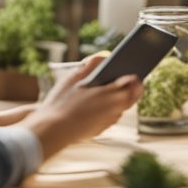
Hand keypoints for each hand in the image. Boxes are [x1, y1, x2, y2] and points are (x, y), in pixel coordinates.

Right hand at [23, 55, 143, 157]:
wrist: (52, 129)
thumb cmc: (62, 101)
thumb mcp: (75, 77)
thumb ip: (92, 64)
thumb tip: (105, 57)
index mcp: (114, 94)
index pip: (134, 83)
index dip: (134, 76)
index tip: (132, 70)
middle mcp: (116, 109)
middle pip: (132, 96)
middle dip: (129, 88)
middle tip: (124, 78)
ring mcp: (109, 121)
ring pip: (120, 108)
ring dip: (117, 99)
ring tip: (110, 89)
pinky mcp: (101, 130)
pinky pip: (109, 117)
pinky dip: (106, 109)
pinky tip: (97, 103)